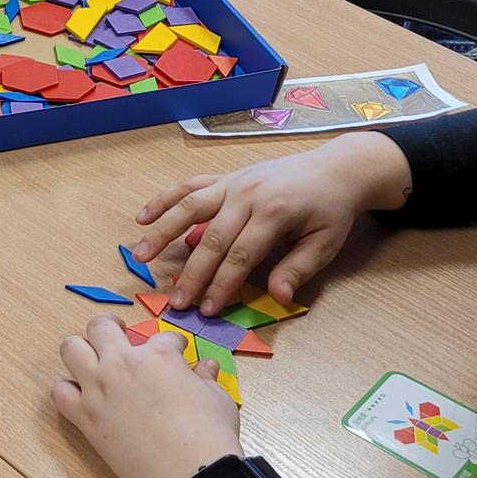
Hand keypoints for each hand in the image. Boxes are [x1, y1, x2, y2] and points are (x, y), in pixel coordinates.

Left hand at [53, 316, 246, 477]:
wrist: (190, 473)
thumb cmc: (210, 434)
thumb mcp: (218, 398)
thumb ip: (206, 378)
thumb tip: (206, 367)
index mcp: (158, 355)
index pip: (162, 337)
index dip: (172, 344)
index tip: (176, 353)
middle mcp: (121, 364)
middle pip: (101, 327)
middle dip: (111, 326)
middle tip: (119, 336)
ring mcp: (98, 388)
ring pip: (70, 349)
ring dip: (81, 350)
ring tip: (92, 359)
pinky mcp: (84, 416)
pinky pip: (60, 392)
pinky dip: (68, 390)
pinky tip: (82, 395)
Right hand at [131, 131, 411, 313]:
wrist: (336, 168)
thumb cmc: (330, 210)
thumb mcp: (325, 244)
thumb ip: (298, 269)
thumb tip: (278, 297)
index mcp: (274, 213)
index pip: (240, 256)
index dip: (222, 285)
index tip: (207, 309)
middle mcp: (247, 195)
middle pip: (211, 238)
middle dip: (192, 273)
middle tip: (175, 302)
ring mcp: (232, 183)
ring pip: (190, 207)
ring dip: (162, 231)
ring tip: (140, 256)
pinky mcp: (224, 177)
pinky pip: (189, 185)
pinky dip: (164, 199)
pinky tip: (142, 217)